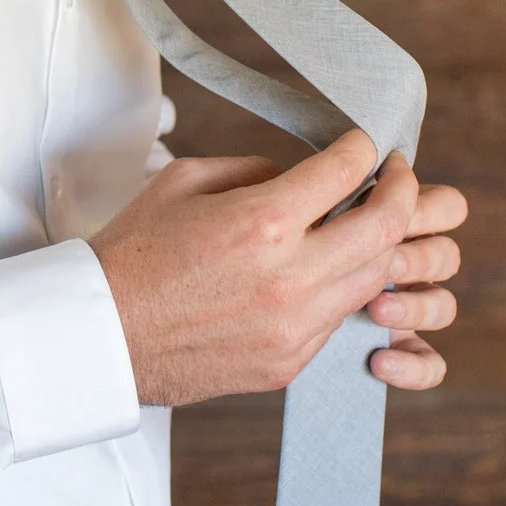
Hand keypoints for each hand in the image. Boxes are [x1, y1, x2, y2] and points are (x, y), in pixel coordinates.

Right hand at [88, 130, 465, 406]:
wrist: (103, 336)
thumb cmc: (135, 253)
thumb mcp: (185, 182)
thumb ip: (253, 171)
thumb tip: (299, 177)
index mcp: (261, 221)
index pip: (346, 171)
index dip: (364, 148)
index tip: (364, 144)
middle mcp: (289, 276)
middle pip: (386, 227)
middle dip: (403, 192)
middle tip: (396, 177)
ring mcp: (294, 326)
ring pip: (375, 277)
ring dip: (379, 244)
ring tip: (368, 223)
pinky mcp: (291, 361)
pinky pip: (339, 316)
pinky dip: (341, 286)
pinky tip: (322, 269)